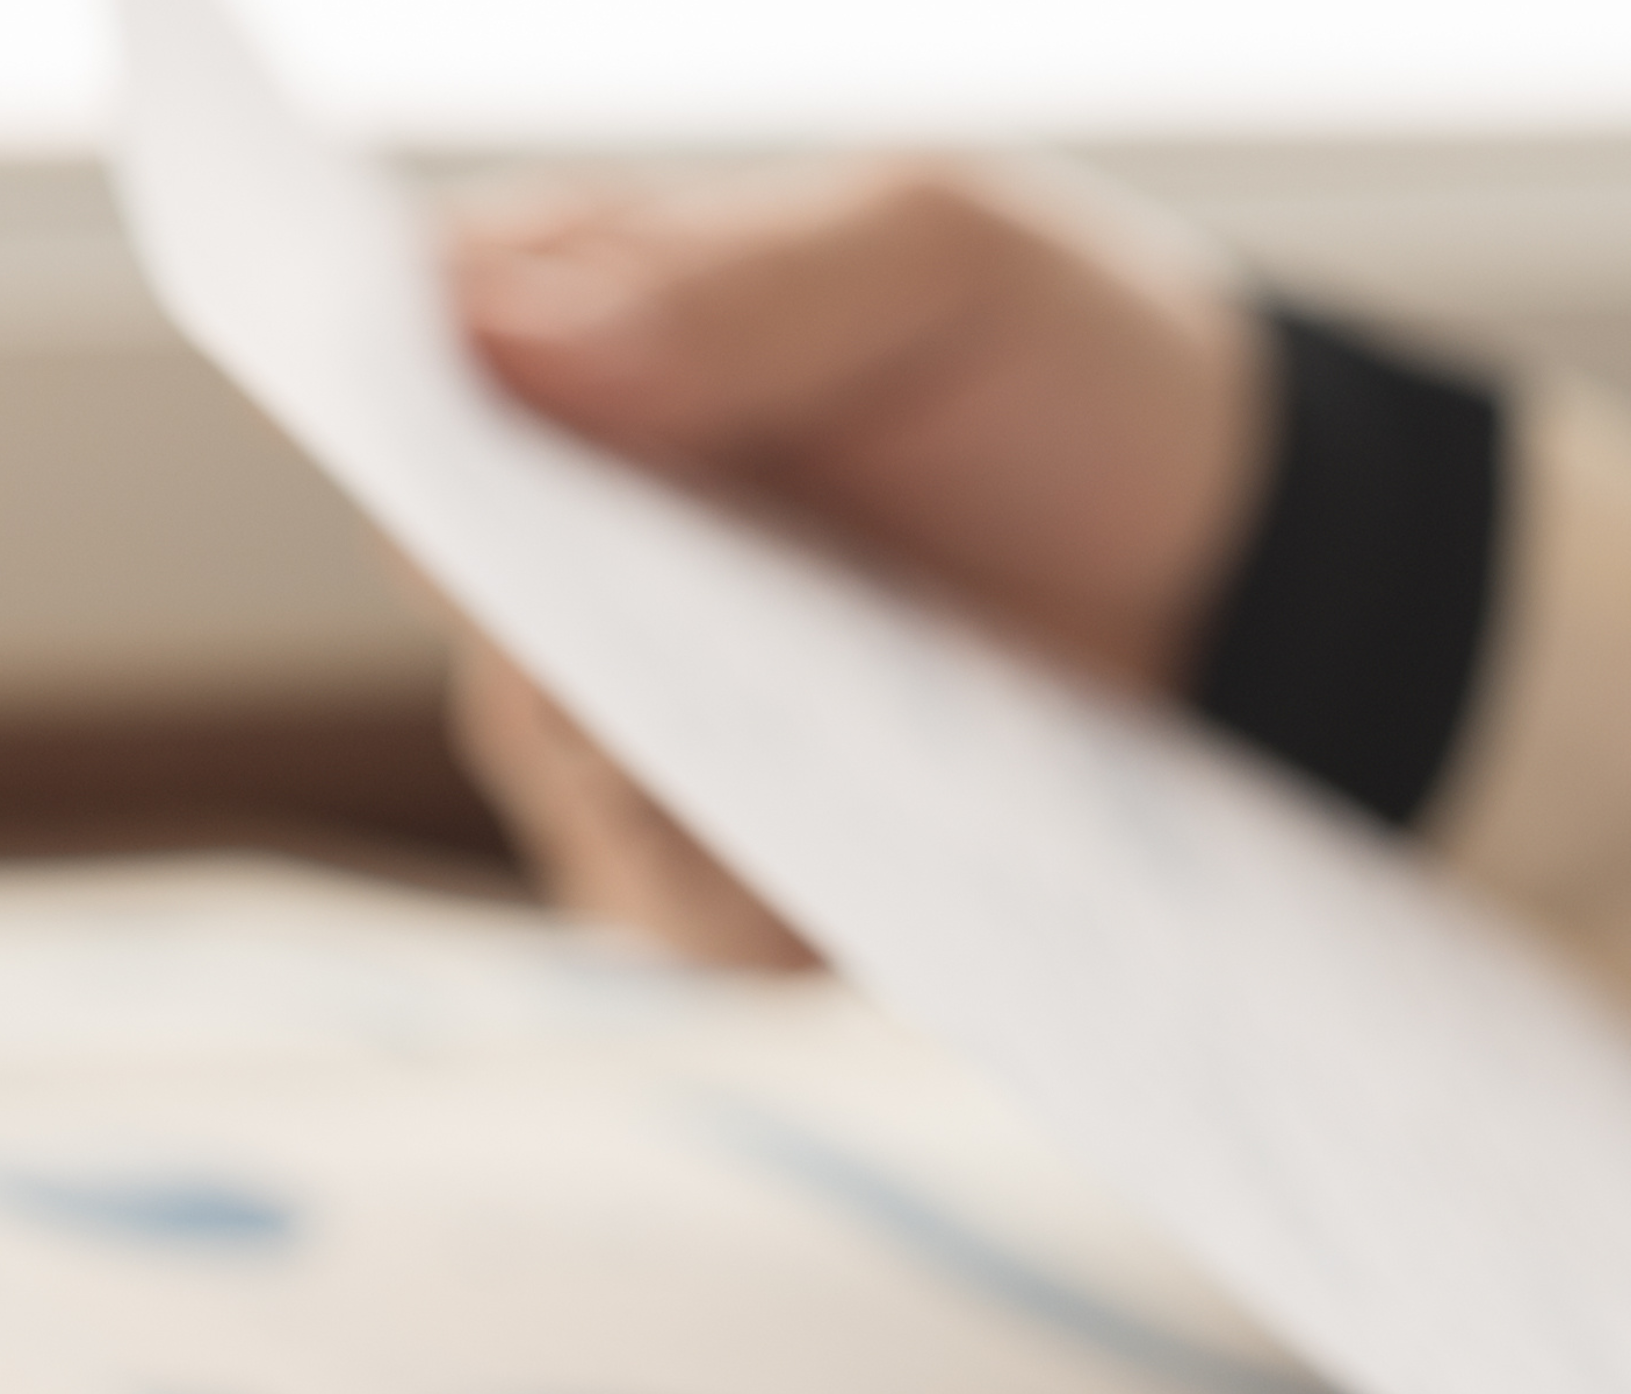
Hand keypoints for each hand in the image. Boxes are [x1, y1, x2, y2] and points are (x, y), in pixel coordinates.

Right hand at [439, 161, 1263, 964]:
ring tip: (789, 740)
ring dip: (654, 763)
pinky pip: (675, 900)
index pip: (412, 367)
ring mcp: (621, 697)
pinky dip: (752, 892)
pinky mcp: (710, 848)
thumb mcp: (938, 257)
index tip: (470, 469)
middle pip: (460, 581)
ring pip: (548, 758)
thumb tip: (507, 343)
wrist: (1218, 562)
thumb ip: (732, 287)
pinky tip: (849, 851)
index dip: (416, 418)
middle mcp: (560, 524)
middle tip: (646, 630)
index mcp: (574, 329)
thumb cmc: (1055, 366)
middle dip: (549, 608)